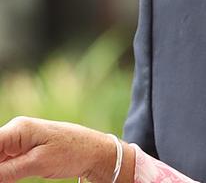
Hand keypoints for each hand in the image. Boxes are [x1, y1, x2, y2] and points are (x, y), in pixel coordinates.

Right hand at [0, 116, 121, 181]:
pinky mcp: (25, 151)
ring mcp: (21, 141)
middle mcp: (17, 131)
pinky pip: (6, 162)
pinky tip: (8, 177)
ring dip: (0, 170)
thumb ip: (7, 171)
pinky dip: (4, 172)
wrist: (96, 151)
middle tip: (5, 177)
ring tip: (17, 172)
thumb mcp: (38, 164)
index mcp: (18, 128)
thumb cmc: (72, 153)